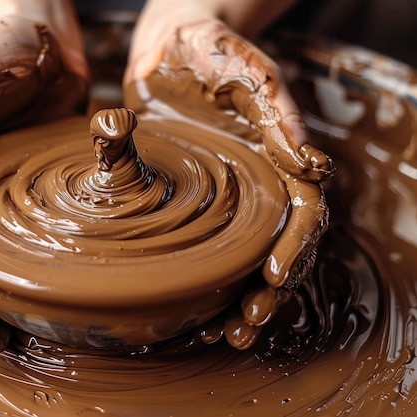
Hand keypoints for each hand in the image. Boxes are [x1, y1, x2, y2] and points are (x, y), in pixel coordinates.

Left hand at [126, 8, 333, 348]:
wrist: (168, 44)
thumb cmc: (212, 49)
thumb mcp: (247, 71)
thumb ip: (277, 113)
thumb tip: (311, 165)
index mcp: (278, 159)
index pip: (301, 214)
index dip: (294, 248)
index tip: (273, 276)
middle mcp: (256, 186)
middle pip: (274, 251)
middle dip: (265, 293)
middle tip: (245, 325)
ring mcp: (224, 199)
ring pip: (241, 262)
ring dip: (236, 302)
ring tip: (224, 335)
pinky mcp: (189, 201)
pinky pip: (201, 250)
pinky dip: (202, 286)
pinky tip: (193, 314)